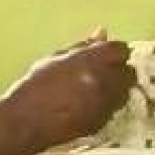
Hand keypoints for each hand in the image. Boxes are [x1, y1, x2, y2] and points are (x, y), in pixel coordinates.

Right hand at [0, 33, 135, 152]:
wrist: (26, 120)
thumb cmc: (36, 85)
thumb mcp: (56, 58)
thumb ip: (83, 46)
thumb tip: (103, 32)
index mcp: (94, 59)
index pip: (121, 50)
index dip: (114, 52)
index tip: (106, 56)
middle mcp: (105, 80)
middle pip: (128, 73)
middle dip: (119, 72)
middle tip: (102, 74)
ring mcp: (105, 103)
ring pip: (124, 93)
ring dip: (115, 90)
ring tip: (94, 91)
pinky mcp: (102, 122)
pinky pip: (112, 110)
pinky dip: (106, 106)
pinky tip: (88, 106)